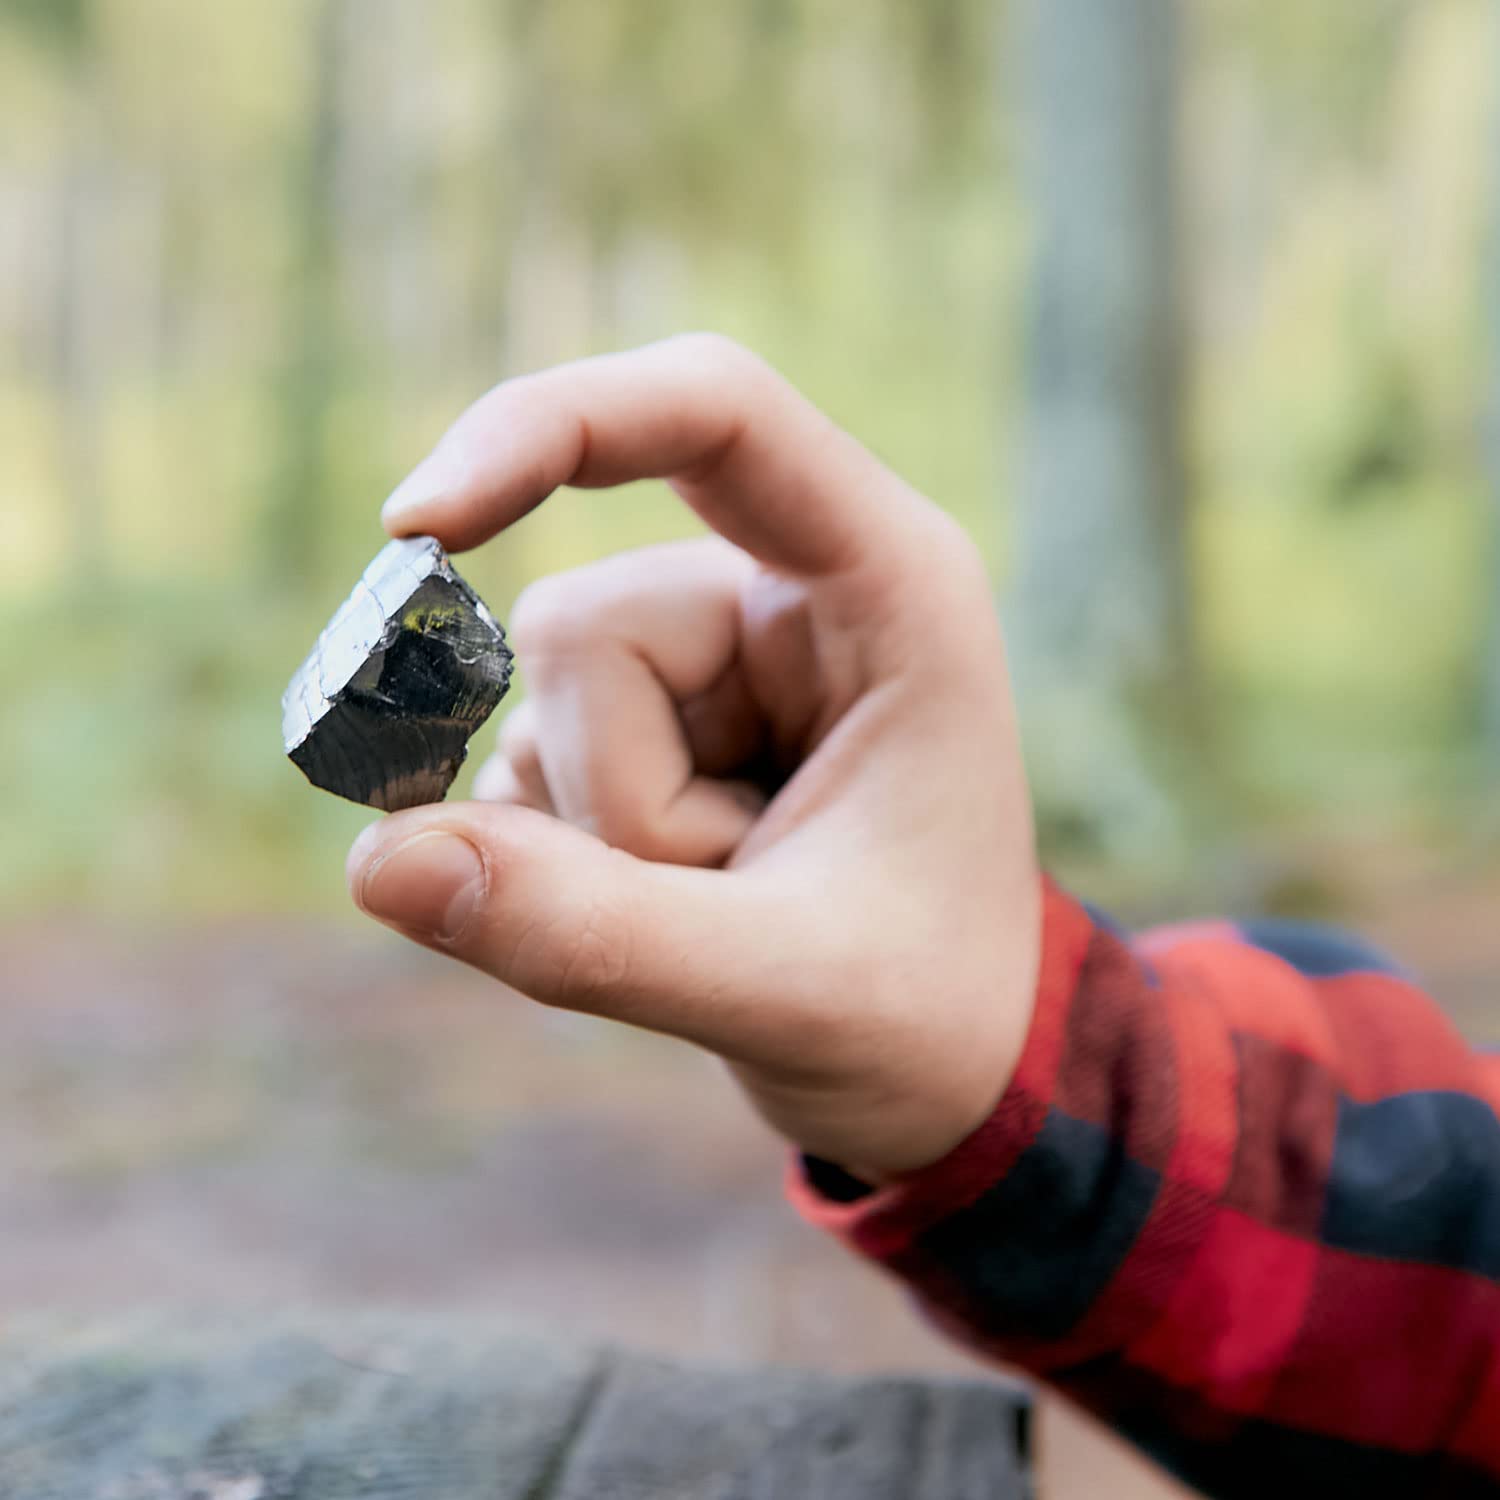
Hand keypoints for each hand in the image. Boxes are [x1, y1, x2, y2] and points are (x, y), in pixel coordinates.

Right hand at [347, 334, 1039, 1176]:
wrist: (943, 1067)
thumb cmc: (918, 1014)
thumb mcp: (781, 987)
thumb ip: (590, 933)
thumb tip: (379, 861)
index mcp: (886, 583)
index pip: (713, 411)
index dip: (550, 424)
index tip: (416, 524)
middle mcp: (789, 592)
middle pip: (580, 623)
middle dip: (618, 800)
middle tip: (737, 889)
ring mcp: (709, 656)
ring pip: (539, 702)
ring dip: (600, 842)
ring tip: (733, 897)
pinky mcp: (649, 721)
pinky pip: (524, 758)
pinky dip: (564, 858)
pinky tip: (676, 901)